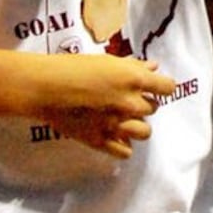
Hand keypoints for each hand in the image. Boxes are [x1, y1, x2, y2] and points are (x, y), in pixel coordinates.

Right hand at [30, 53, 177, 162]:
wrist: (44, 87)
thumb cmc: (72, 68)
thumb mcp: (106, 61)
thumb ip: (133, 66)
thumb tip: (153, 68)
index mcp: (134, 80)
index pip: (167, 87)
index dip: (161, 87)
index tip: (155, 87)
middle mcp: (130, 103)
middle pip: (153, 109)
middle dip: (143, 104)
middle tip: (126, 99)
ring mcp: (116, 124)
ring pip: (145, 132)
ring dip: (137, 125)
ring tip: (124, 119)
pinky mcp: (100, 140)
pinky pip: (125, 151)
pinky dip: (123, 145)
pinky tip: (115, 136)